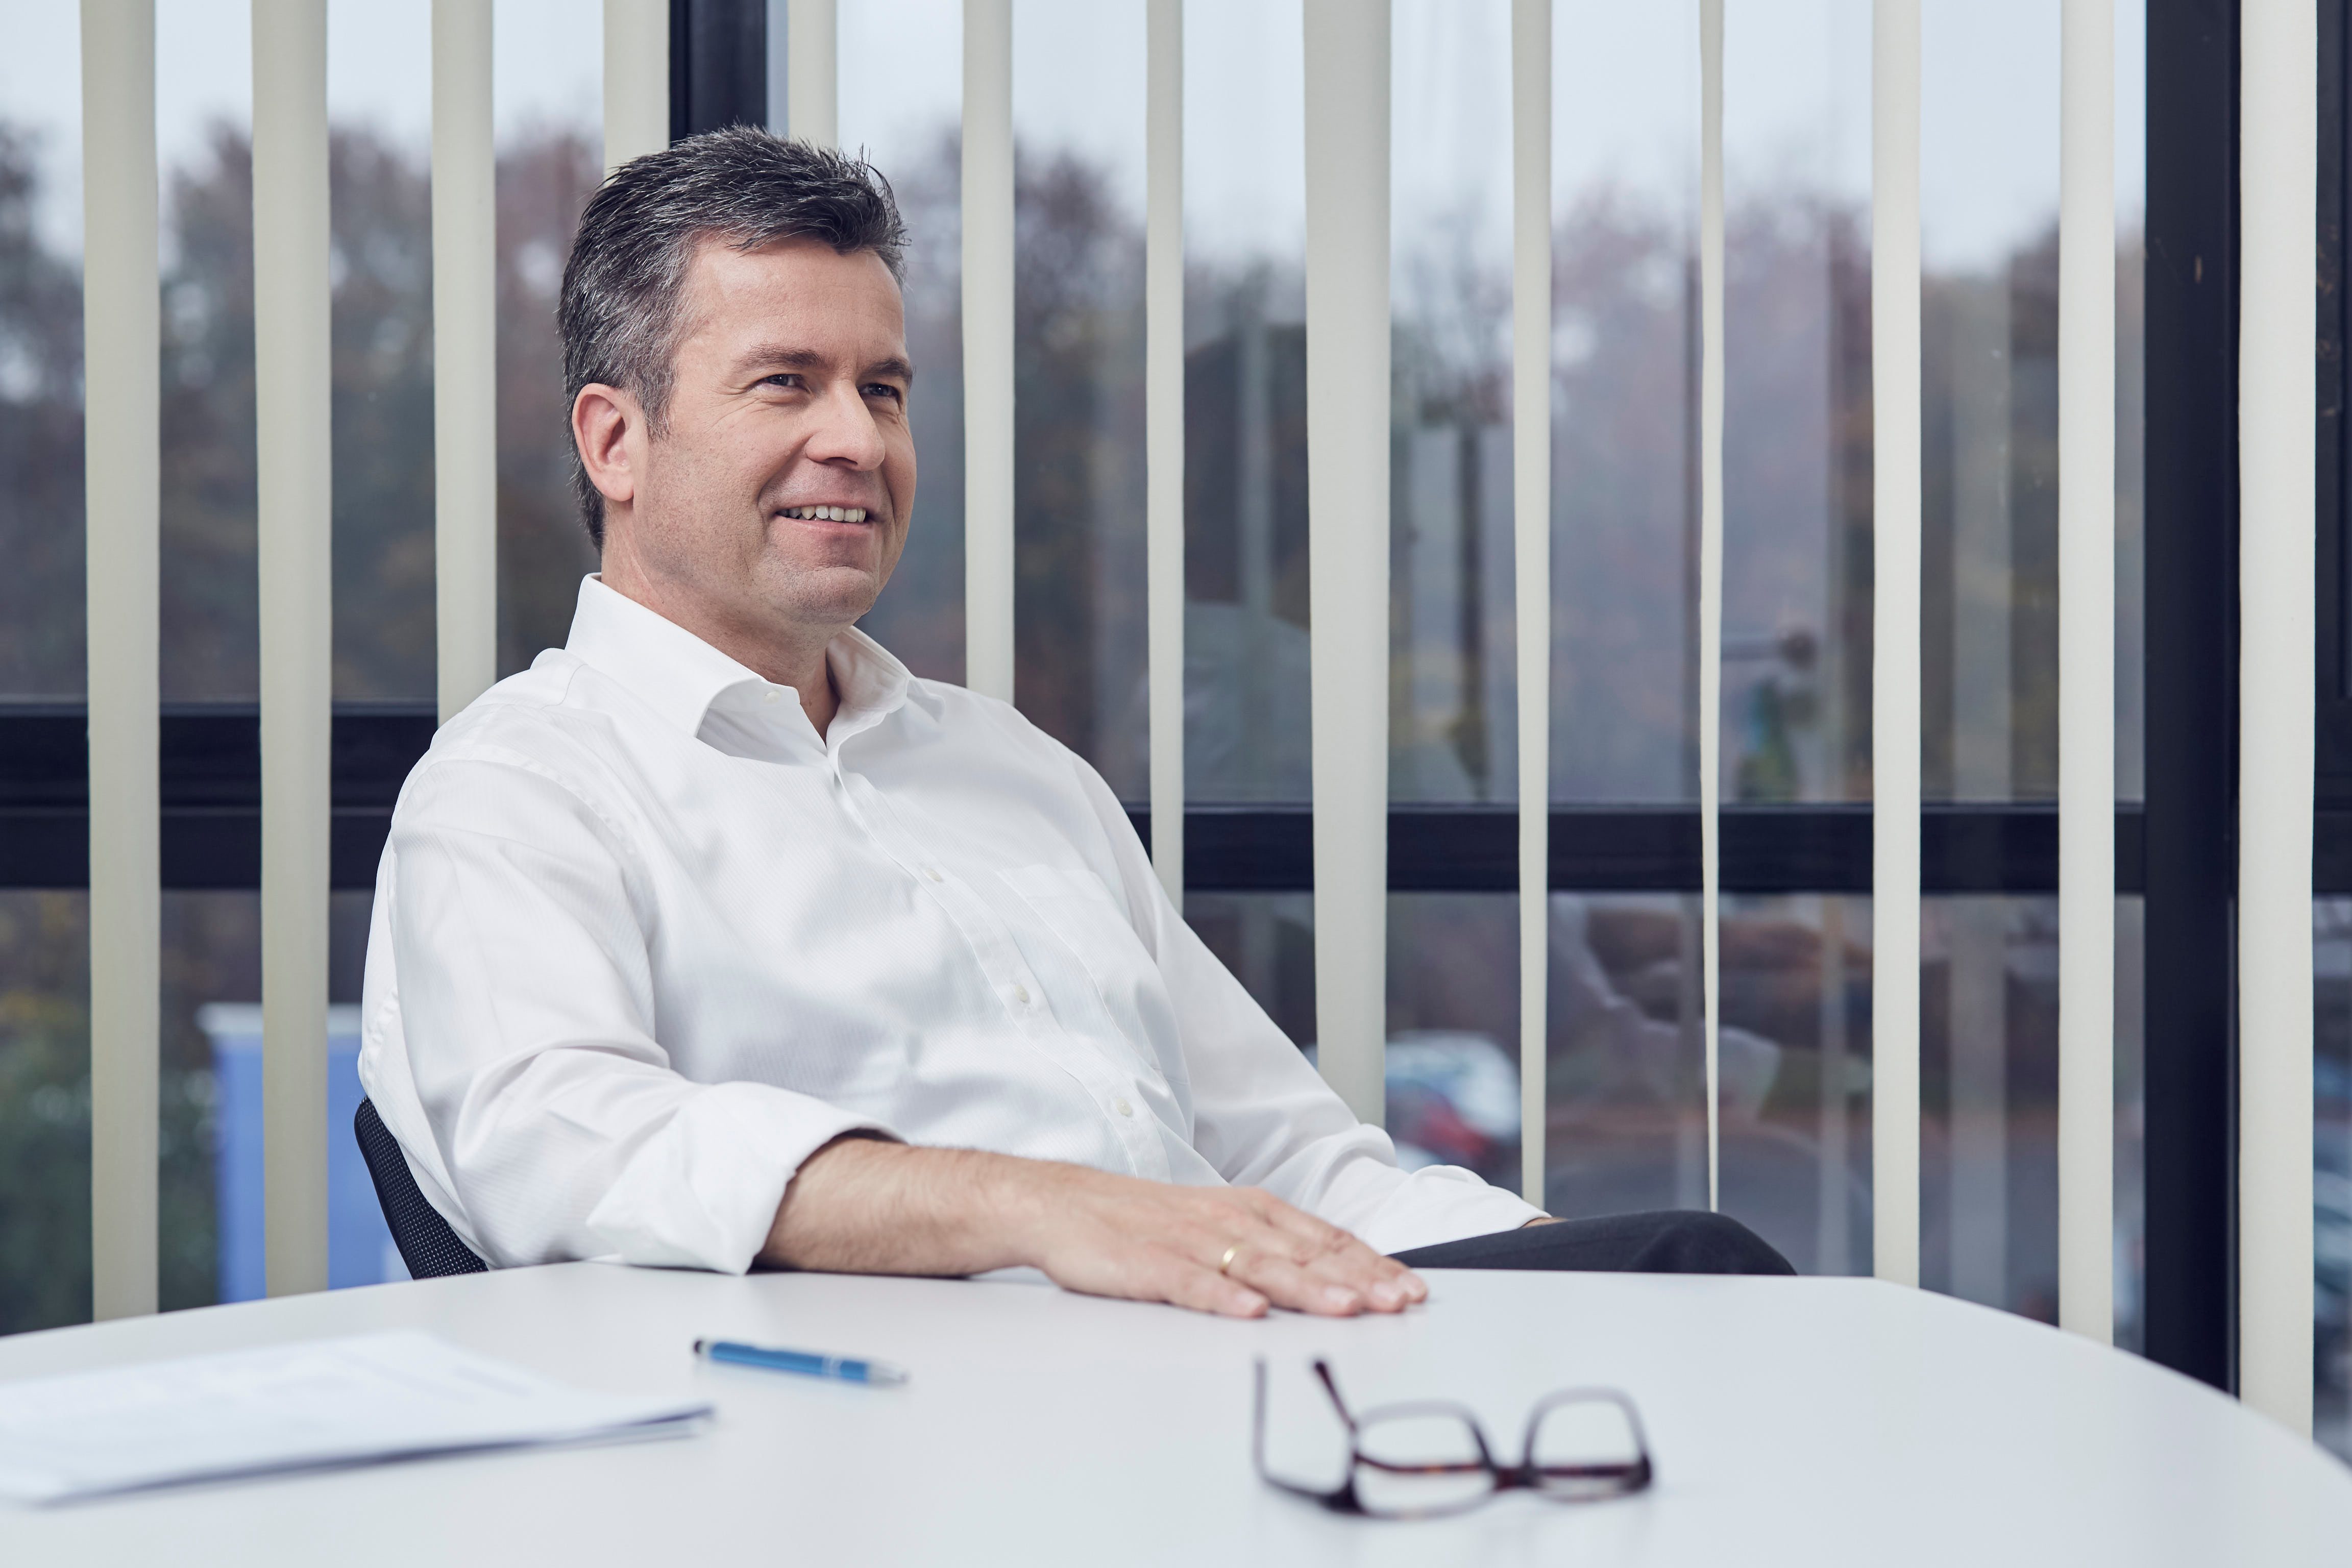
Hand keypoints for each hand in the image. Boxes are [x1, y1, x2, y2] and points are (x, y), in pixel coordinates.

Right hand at [1013, 1162, 1428, 1318]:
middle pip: (1303, 1252)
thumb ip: (1269, 1247)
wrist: (1063, 1205)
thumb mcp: (1216, 1224)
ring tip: (1348, 1307)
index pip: (1323, 1238)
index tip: (1410, 1287)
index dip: (1370, 1263)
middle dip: (1358, 1279)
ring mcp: (1188, 1241)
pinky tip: (1250, 1312)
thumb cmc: (1144, 1221)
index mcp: (1248, 1211)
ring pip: (1259, 1266)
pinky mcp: (1147, 1264)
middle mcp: (1227, 1221)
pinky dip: (1223, 1297)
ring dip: (1308, 1287)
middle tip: (1401, 1302)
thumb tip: (1330, 1275)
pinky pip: (1191, 1283)